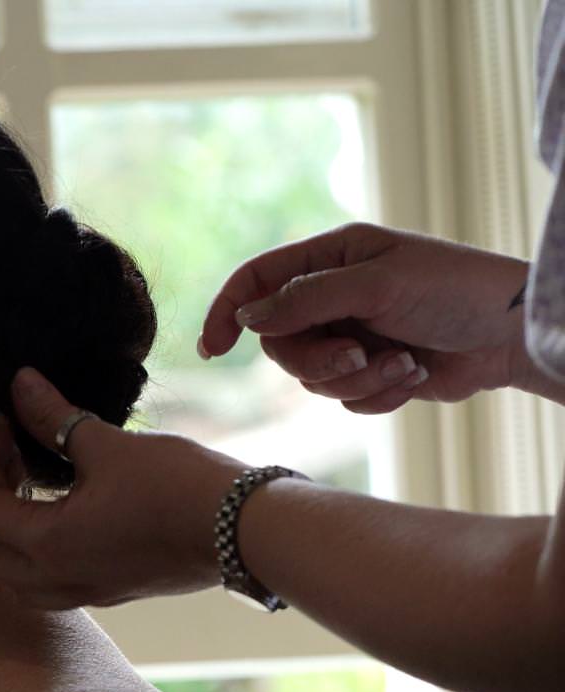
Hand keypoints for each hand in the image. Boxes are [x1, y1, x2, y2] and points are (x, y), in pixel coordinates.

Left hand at [0, 368, 244, 608]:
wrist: (246, 530)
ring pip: (18, 579)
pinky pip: (53, 582)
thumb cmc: (176, 486)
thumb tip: (20, 383)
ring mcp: (88, 591)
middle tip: (7, 457)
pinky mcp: (114, 590)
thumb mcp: (106, 445)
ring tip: (30, 487)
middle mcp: (59, 579)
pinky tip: (65, 510)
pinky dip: (41, 551)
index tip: (4, 421)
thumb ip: (53, 417)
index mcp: (47, 546)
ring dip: (10, 536)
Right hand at [200, 223, 530, 413]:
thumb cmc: (455, 290)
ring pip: (312, 377)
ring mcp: (352, 334)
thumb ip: (306, 299)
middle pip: (280, 343)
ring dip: (356, 379)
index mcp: (331, 258)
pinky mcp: (373, 371)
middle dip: (317, 359)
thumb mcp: (377, 284)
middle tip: (356, 356)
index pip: (256, 281)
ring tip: (401, 363)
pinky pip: (345, 398)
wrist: (514, 336)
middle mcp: (334, 296)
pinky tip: (414, 374)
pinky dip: (378, 394)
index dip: (227, 310)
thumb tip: (247, 316)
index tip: (212, 348)